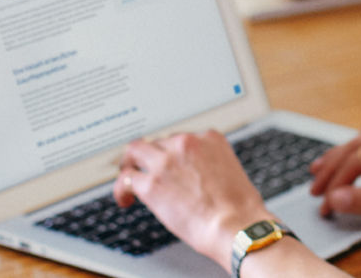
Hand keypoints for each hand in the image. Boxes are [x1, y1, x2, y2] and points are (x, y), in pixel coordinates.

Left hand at [113, 130, 269, 271]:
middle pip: (158, 142)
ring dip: (132, 166)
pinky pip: (126, 179)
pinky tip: (126, 199)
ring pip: (136, 152)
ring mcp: (166, 161)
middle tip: (146, 170)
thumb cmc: (238, 205)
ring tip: (130, 180)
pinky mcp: (151, 183)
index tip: (169, 164)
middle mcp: (186, 143)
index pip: (181, 138)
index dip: (172, 153)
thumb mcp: (231, 170)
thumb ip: (211, 163)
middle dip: (152, 157)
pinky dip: (122, 189)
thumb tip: (197, 176)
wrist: (233, 223)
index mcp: (210, 139)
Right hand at [309, 125, 360, 219]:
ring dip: (342, 155)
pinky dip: (360, 152)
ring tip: (321, 170)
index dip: (336, 182)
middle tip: (314, 190)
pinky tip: (353, 160)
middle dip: (332, 167)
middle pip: (358, 145)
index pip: (357, 160)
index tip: (325, 205)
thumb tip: (335, 198)